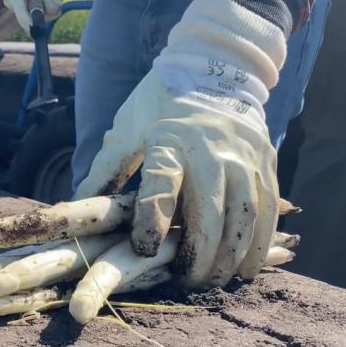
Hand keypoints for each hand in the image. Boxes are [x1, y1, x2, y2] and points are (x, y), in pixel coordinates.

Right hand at [0, 0, 63, 33]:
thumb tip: (53, 14)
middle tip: (57, 0)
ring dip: (37, 5)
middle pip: (21, 9)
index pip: (18, 3)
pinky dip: (33, 2)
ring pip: (23, 9)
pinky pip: (22, 5)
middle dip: (39, 10)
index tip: (34, 31)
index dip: (26, 19)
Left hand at [75, 0, 287, 287]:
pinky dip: (260, 244)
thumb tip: (77, 207)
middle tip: (186, 282)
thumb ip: (106, 169)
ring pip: (244, 219)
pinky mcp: (266, 162)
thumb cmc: (161, 101)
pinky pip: (268, 211)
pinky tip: (246, 266)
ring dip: (230, 257)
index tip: (145, 249)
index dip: (152, 222)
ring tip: (215, 280)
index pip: (160, 187)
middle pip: (210, 214)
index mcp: (168, 141)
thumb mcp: (127, 127)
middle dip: (198, 258)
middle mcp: (210, 150)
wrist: (216, 65)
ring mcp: (243, 158)